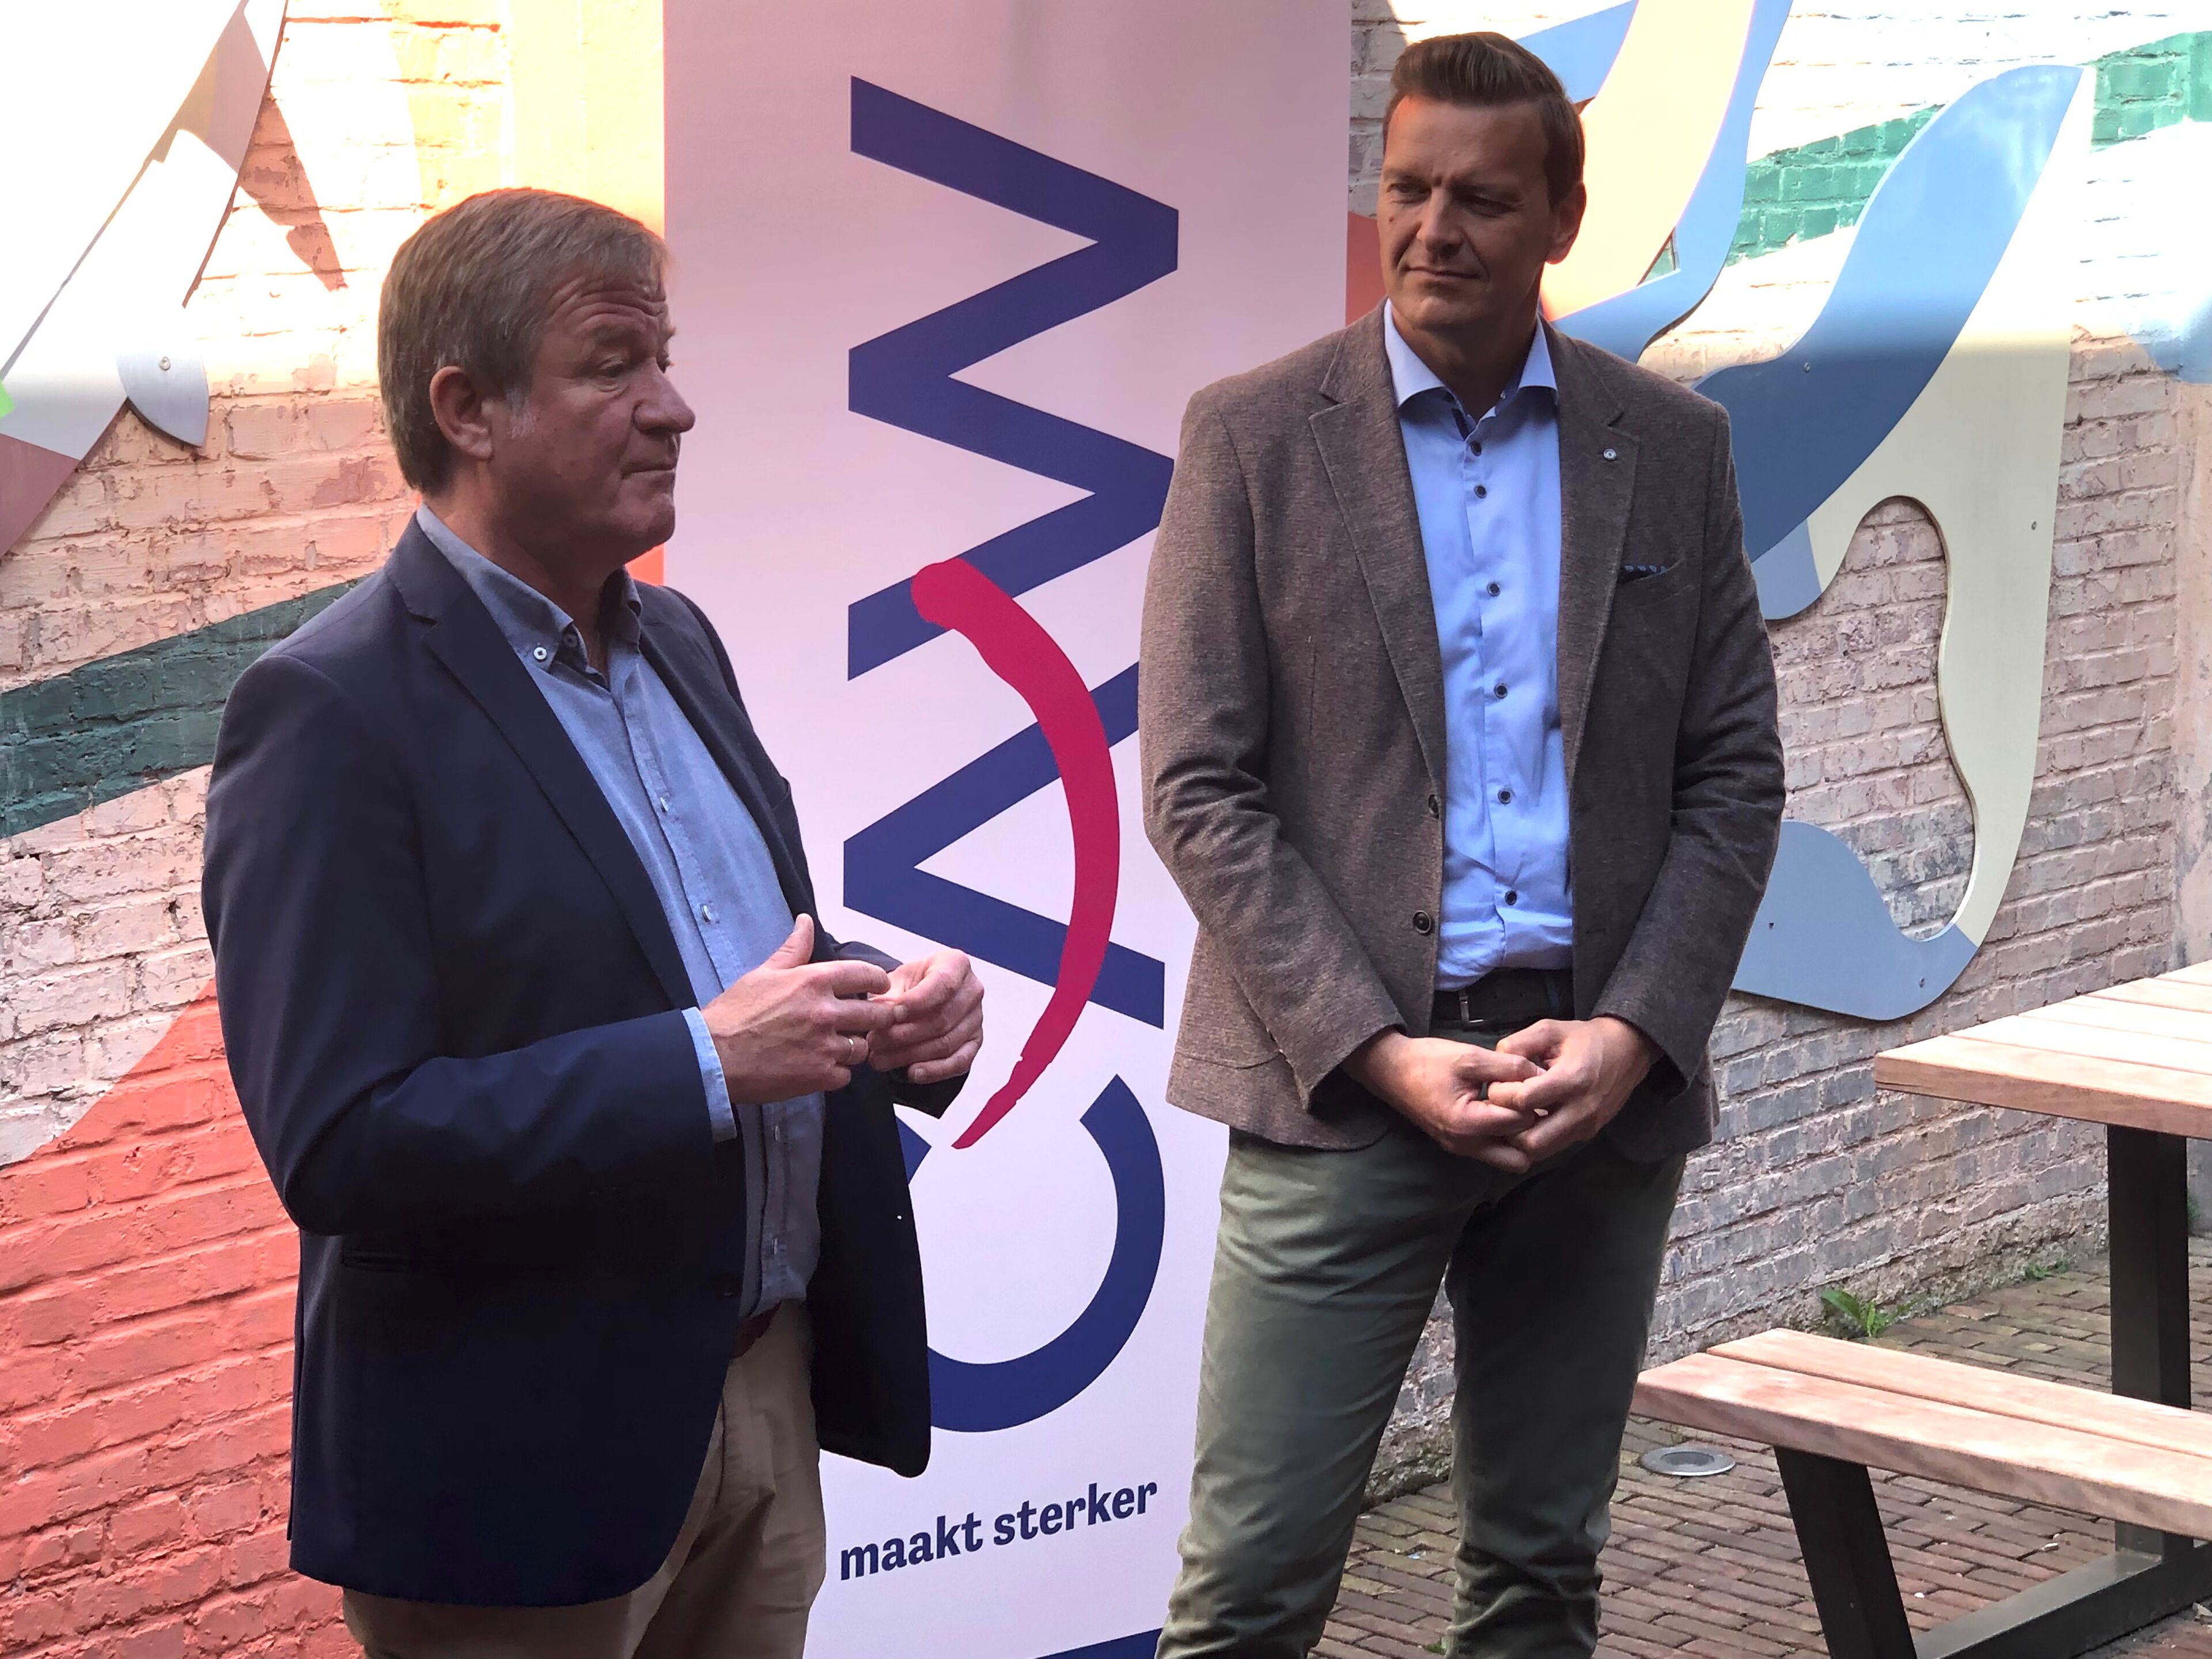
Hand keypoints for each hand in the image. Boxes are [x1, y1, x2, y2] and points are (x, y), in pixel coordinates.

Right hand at [702, 916, 900, 1101]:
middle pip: (876, 1014)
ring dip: (854, 1047)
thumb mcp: (763, 974)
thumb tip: (806, 921)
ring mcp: (824, 1047)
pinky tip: (821, 1067)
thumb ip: (793, 950)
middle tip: (870, 1020)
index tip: (880, 987)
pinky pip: (845, 1075)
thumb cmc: (735, 1014)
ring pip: (862, 1047)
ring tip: (838, 1046)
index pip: (867, 974)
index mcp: (813, 981)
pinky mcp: (819, 1076)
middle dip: (877, 1016)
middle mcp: (825, 1012)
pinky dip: (837, 1072)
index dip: (879, 981)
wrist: (714, 1057)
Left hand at [868, 949, 984, 1085]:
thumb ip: (888, 995)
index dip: (917, 1001)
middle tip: (875, 1042)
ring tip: (880, 1059)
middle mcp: (972, 990)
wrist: (922, 998)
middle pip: (941, 1018)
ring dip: (910, 1054)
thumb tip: (882, 1011)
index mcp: (955, 963)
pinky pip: (959, 1062)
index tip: (892, 1014)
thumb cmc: (910, 986)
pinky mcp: (974, 1043)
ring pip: (945, 1043)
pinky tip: (912, 1073)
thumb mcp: (896, 981)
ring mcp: (976, 1018)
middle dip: (904, 1034)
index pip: (942, 983)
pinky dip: (935, 1071)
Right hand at [1346, 1031, 1545, 1170]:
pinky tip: (1500, 1110)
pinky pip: (1492, 1152)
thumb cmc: (1427, 1061)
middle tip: (1528, 1104)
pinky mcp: (1458, 1145)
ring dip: (1518, 1138)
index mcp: (1468, 1123)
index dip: (1530, 1101)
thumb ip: (1508, 1066)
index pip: (1521, 1123)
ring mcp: (1461, 1149)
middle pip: (1520, 1159)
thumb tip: (1542, 1074)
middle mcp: (1466, 1145)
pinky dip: (1503, 1137)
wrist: (1390, 1070)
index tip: (1527, 1083)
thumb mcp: (1470, 1057)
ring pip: (1507, 1160)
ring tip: (1515, 1107)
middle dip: (1531, 1132)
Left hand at [1486, 1016, 1657, 1161]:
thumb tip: (1494, 1063)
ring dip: (1520, 1138)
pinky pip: (1553, 1147)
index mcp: (1571, 1079)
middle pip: (1530, 1140)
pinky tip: (1529, 1120)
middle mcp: (1581, 1110)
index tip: (1497, 1084)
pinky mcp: (1587, 1135)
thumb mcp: (1550, 1030)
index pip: (1523, 1101)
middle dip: (1507, 1126)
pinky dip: (1536, 1138)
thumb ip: (1518, 1043)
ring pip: (1541, 1151)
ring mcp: (1586, 1127)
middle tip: (1501, 1108)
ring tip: (1513, 1115)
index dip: (1501, 1094)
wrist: (1627, 1051)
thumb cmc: (1585, 1039)